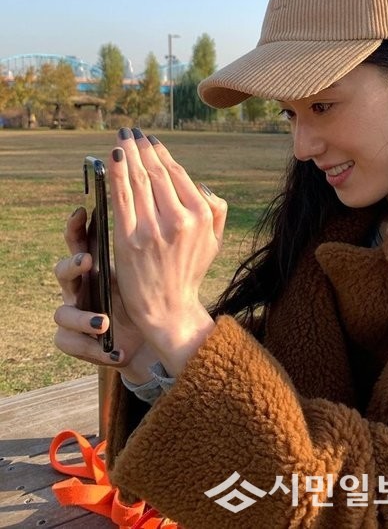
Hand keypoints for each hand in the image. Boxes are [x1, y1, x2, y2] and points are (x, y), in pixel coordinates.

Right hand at [53, 207, 157, 383]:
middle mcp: (82, 287)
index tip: (82, 211)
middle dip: (71, 266)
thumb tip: (164, 197)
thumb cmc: (148, 293)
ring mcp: (75, 314)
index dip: (78, 227)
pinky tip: (115, 352)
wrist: (151, 335)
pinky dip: (91, 348)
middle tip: (88, 262)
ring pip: (61, 313)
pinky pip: (69, 342)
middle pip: (62, 272)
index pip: (82, 242)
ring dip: (81, 317)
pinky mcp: (75, 341)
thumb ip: (149, 237)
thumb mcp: (150, 264)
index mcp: (97, 266)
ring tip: (103, 321)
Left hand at [108, 129, 225, 375]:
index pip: (177, 175)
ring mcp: (153, 229)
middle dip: (141, 148)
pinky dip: (116, 174)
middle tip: (132, 132)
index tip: (150, 141)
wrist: (168, 310)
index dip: (160, 153)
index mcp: (201, 215)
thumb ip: (216, 209)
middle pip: (156, 173)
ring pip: (138, 180)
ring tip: (121, 139)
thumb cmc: (189, 273)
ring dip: (127, 154)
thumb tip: (200, 184)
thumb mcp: (214, 241)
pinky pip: (121, 198)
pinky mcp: (130, 239)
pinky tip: (112, 159)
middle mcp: (180, 219)